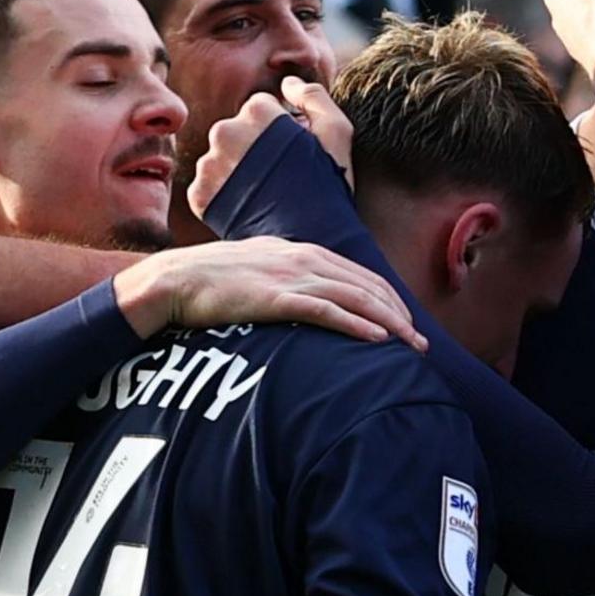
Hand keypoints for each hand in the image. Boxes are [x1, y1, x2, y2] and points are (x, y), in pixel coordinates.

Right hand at [112, 237, 423, 347]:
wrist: (172, 280)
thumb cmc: (211, 280)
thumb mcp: (258, 268)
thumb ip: (287, 276)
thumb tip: (309, 295)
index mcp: (301, 250)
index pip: (359, 274)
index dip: (388, 299)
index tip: (407, 322)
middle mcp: (302, 258)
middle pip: (366, 285)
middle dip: (399, 314)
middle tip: (421, 341)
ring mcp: (290, 276)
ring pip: (355, 298)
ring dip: (389, 323)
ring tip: (412, 345)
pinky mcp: (275, 298)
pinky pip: (326, 311)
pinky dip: (356, 324)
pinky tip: (377, 340)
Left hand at [192, 86, 353, 218]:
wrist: (309, 242)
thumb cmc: (328, 186)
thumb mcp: (338, 133)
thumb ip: (314, 96)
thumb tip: (288, 82)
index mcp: (256, 111)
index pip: (260, 108)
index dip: (279, 129)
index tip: (291, 152)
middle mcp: (224, 131)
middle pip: (235, 131)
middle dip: (253, 148)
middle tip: (278, 176)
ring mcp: (209, 164)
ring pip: (220, 159)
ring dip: (237, 172)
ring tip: (264, 195)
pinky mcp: (199, 195)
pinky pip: (208, 187)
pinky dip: (224, 196)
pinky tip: (249, 208)